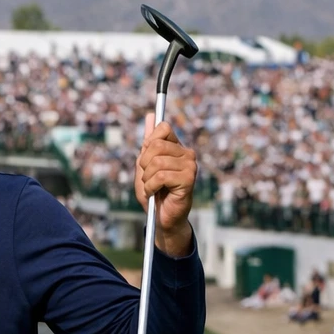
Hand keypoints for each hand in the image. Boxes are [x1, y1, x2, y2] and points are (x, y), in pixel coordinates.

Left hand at [135, 113, 196, 255]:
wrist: (161, 217)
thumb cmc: (153, 192)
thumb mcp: (144, 165)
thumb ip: (147, 143)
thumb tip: (150, 116)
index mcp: (177, 148)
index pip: (163, 128)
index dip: (148, 143)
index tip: (146, 159)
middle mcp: (187, 154)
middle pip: (156, 144)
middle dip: (143, 163)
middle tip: (147, 177)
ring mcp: (190, 166)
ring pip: (156, 162)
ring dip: (146, 178)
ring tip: (151, 187)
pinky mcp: (189, 179)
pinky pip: (160, 176)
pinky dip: (150, 187)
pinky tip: (154, 193)